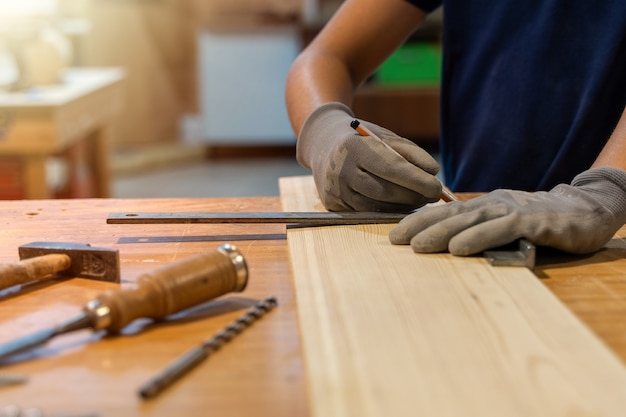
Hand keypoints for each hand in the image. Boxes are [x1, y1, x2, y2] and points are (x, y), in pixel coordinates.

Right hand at [296, 102, 441, 211]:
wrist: (323, 145)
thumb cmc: (362, 139)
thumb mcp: (384, 137)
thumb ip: (410, 152)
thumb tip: (433, 172)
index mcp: (354, 147)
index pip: (390, 168)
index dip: (416, 180)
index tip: (437, 187)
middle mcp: (341, 171)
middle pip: (385, 191)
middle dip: (414, 196)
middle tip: (433, 195)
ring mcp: (336, 190)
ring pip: (377, 206)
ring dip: (404, 206)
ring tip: (420, 199)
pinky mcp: (334, 205)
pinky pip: (367, 213)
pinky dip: (389, 210)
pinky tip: (401, 205)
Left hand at [389, 167, 625, 254]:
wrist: (588, 209)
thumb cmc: (542, 219)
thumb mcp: (505, 222)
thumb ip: (480, 229)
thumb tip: (447, 242)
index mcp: (484, 205)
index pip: (444, 212)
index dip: (417, 221)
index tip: (393, 235)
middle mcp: (493, 204)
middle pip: (450, 214)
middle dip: (419, 226)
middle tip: (393, 241)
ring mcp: (513, 210)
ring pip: (470, 220)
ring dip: (441, 232)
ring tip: (416, 246)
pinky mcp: (534, 222)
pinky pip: (501, 229)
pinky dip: (478, 238)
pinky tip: (458, 248)